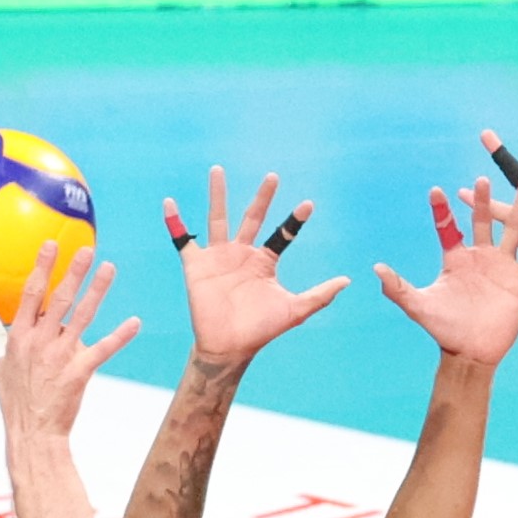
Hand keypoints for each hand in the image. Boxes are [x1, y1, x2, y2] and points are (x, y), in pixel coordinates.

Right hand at [0, 244, 142, 439]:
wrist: (33, 433)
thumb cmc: (15, 399)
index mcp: (20, 336)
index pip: (31, 294)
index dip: (42, 267)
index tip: (51, 245)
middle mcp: (40, 342)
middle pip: (59, 299)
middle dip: (73, 272)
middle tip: (86, 249)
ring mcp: (60, 357)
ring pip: (82, 317)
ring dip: (97, 291)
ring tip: (109, 268)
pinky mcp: (79, 372)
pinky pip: (102, 349)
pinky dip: (120, 336)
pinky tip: (135, 322)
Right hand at [164, 166, 342, 368]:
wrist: (229, 347)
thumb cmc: (260, 330)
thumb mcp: (295, 311)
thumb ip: (320, 295)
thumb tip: (348, 281)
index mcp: (264, 262)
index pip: (282, 235)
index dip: (294, 221)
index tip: (308, 205)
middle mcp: (242, 253)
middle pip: (253, 217)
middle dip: (263, 198)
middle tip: (274, 176)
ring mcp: (218, 257)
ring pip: (218, 218)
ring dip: (218, 195)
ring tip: (218, 169)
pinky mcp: (196, 265)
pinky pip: (183, 240)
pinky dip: (175, 222)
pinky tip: (170, 203)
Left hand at [375, 182, 517, 369]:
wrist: (472, 352)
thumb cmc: (445, 329)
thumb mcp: (419, 306)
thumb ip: (398, 288)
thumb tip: (376, 269)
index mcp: (456, 259)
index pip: (448, 228)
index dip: (442, 211)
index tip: (435, 191)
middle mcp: (480, 257)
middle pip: (483, 221)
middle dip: (483, 201)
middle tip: (483, 178)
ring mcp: (501, 266)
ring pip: (512, 230)